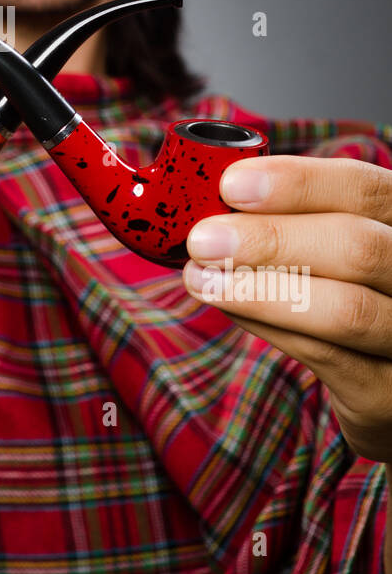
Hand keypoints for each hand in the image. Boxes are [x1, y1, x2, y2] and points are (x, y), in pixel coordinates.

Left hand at [182, 155, 391, 463]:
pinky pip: (324, 354)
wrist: (385, 378)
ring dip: (258, 289)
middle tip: (203, 239)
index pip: (364, 188)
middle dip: (270, 240)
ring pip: (344, 308)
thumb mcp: (333, 243)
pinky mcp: (386, 390)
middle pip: (357, 248)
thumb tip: (210, 200)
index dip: (298, 183)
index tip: (231, 184)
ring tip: (201, 276)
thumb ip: (291, 218)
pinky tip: (225, 303)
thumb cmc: (349, 288)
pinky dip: (267, 324)